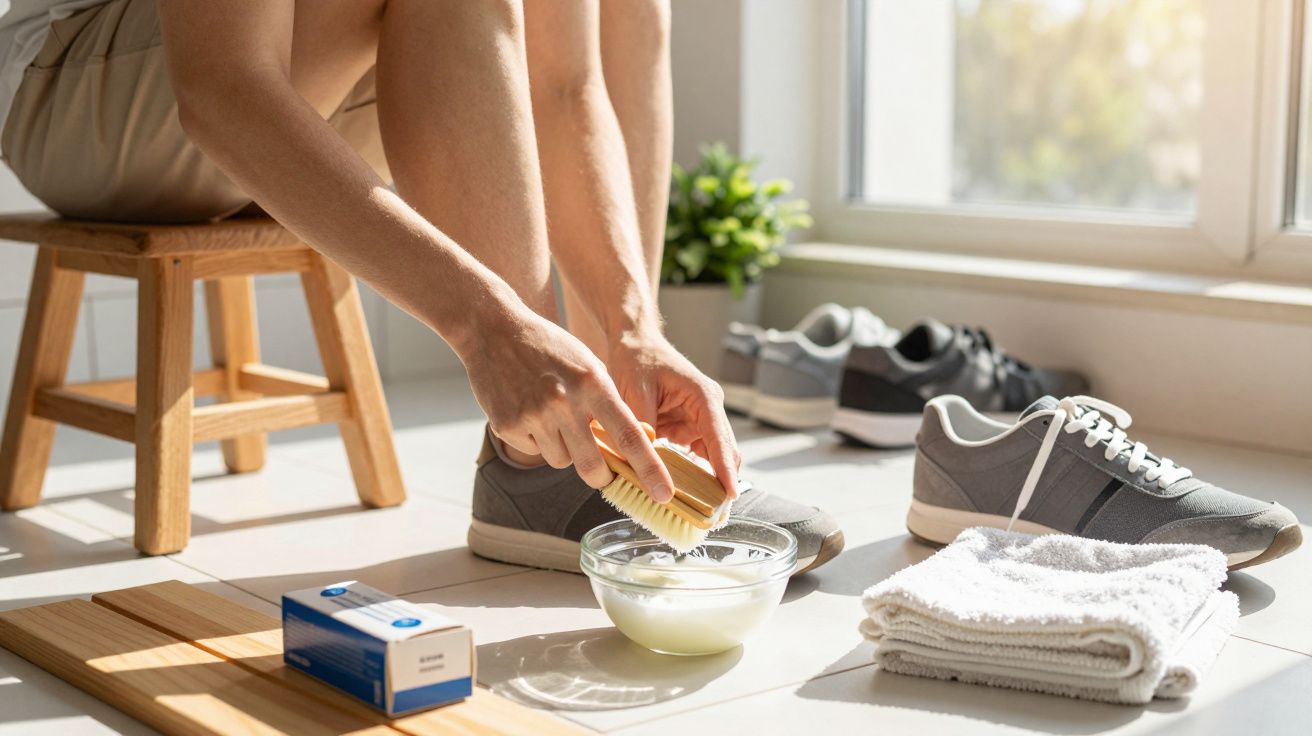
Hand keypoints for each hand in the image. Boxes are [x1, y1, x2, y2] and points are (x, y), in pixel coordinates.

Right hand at [458, 305, 675, 501]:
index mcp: (593, 384)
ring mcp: (534, 416)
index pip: (629, 436)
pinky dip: (535, 439)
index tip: (664, 494)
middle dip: (602, 477)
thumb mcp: (588, 365)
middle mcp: (565, 402)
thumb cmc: (550, 348)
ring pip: (562, 461)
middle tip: (603, 474)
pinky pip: (533, 451)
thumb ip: (606, 403)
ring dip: (563, 450)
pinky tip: (527, 410)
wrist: (494, 329)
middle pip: (593, 467)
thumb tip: (626, 447)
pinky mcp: (508, 426)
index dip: (649, 469)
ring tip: (551, 417)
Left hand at [606, 327, 740, 498]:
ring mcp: (701, 419)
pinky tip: (684, 495)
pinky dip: (690, 474)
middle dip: (722, 484)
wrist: (635, 342)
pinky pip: (695, 456)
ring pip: (712, 458)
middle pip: (724, 453)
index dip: (724, 469)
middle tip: (714, 516)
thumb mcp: (633, 391)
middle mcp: (709, 409)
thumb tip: (642, 458)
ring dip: (707, 483)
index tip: (729, 495)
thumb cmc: (637, 359)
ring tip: (702, 513)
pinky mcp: (688, 427)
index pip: (719, 438)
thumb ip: (641, 426)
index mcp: (703, 397)